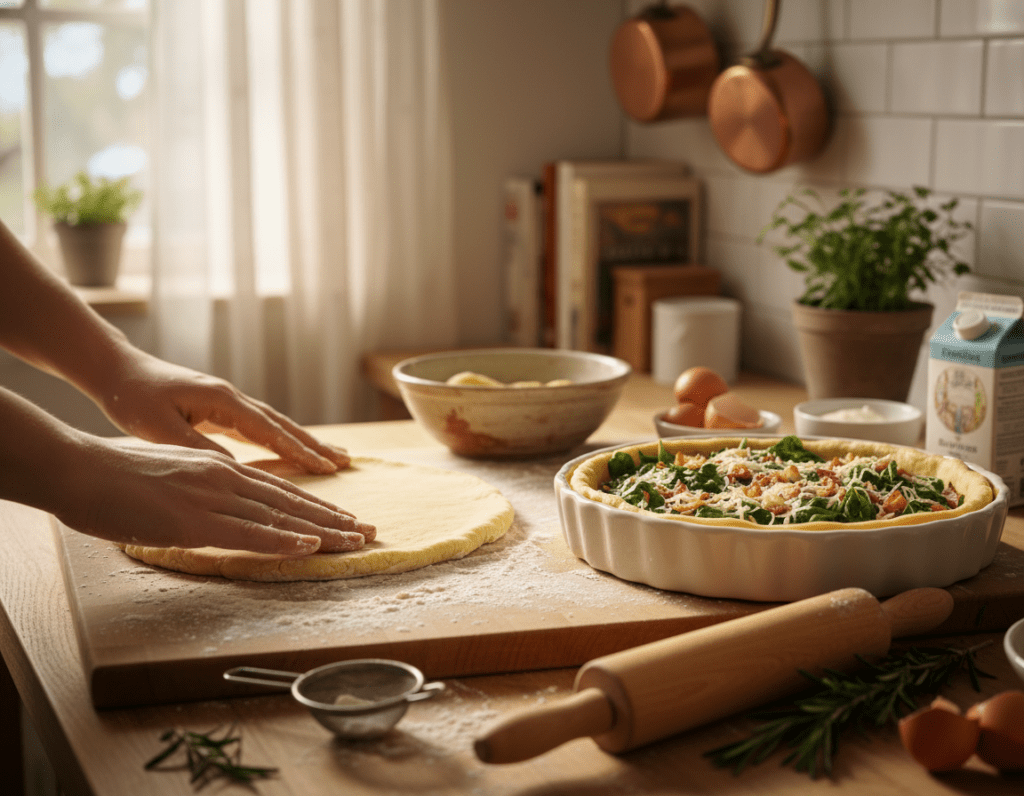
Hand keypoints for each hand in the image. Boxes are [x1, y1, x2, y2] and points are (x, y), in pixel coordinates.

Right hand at [57, 437, 374, 553]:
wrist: (80, 468)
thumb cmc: (116, 476)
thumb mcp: (173, 477)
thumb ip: (202, 491)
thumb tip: (217, 506)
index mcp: (221, 469)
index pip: (280, 491)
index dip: (316, 507)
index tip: (345, 519)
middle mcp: (226, 478)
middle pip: (292, 503)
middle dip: (334, 520)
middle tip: (370, 532)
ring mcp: (212, 498)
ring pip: (280, 517)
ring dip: (323, 531)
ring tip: (357, 541)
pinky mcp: (194, 520)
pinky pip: (248, 533)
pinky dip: (282, 540)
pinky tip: (309, 546)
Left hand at [97, 349, 348, 473]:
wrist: (115, 370)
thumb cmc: (132, 398)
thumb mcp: (161, 428)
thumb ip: (199, 447)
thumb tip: (235, 470)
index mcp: (223, 400)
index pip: (270, 429)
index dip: (300, 450)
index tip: (327, 466)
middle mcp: (232, 398)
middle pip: (283, 424)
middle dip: (315, 444)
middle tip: (346, 461)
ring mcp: (228, 402)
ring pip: (275, 424)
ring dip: (305, 441)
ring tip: (332, 456)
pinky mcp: (220, 409)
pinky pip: (260, 427)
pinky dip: (282, 439)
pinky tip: (293, 450)